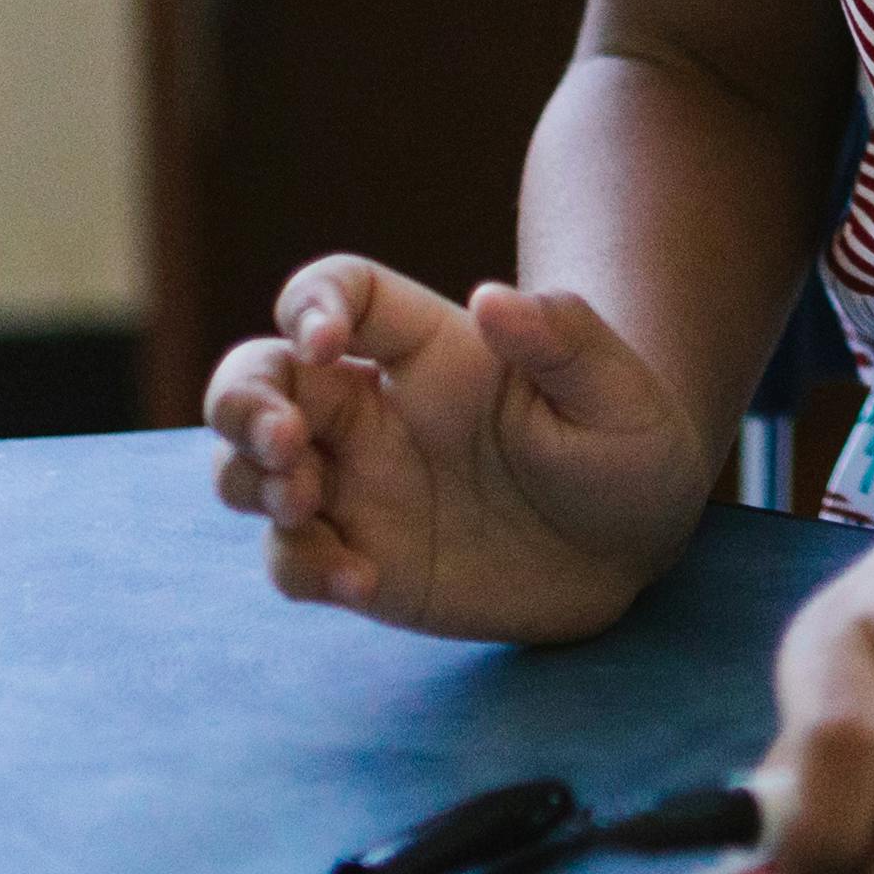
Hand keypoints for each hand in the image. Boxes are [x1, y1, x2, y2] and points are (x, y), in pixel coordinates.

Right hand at [201, 256, 712, 643]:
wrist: (632, 555)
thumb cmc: (628, 452)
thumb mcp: (619, 393)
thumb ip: (564, 340)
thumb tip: (493, 298)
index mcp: (425, 348)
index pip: (334, 291)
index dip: (310, 303)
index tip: (327, 344)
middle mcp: (372, 411)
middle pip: (256, 375)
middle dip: (241, 402)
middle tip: (285, 445)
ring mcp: (356, 487)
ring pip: (245, 466)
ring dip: (249, 479)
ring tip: (306, 503)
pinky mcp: (359, 557)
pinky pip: (289, 558)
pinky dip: (301, 566)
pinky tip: (360, 581)